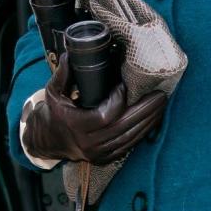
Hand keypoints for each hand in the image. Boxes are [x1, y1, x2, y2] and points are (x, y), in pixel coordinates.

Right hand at [22, 54, 166, 165]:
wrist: (48, 140)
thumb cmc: (54, 112)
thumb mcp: (53, 91)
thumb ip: (63, 73)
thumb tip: (72, 53)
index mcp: (75, 126)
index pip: (104, 116)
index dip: (118, 100)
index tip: (126, 85)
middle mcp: (87, 143)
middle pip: (123, 127)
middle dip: (143, 110)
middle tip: (159, 95)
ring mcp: (97, 154)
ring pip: (129, 138)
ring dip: (148, 121)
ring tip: (161, 105)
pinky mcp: (105, 158)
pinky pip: (129, 146)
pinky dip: (143, 132)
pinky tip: (154, 119)